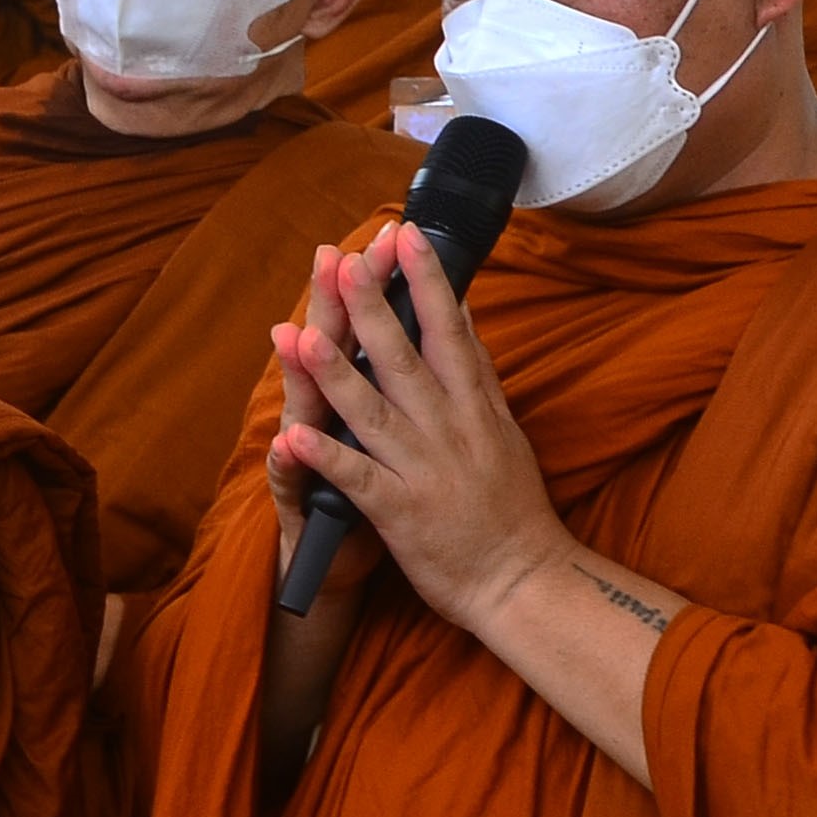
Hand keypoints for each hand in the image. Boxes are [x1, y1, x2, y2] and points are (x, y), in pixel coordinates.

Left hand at [267, 224, 567, 638]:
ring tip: (298, 336)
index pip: (449, 332)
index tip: (406, 236)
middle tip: (342, 261)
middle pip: (405, 360)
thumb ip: (479, 375)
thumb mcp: (504, 430)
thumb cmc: (511, 507)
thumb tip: (463, 316)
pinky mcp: (401, 513)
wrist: (525, 581)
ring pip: (373, 413)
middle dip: (371, 309)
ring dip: (334, 374)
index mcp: (475, 407)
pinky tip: (291, 438)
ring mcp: (423, 470)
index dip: (427, 282)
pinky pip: (357, 482)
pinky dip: (325, 460)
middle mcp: (449, 430)